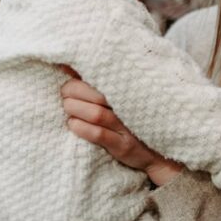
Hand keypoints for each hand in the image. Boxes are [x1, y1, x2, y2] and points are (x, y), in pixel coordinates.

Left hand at [60, 77, 182, 185]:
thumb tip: (66, 67)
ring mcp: (126, 127)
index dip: (79, 79)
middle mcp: (128, 108)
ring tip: (67, 108)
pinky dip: (82, 128)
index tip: (67, 81)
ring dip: (76, 109)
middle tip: (65, 95)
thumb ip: (95, 85)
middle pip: (97, 95)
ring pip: (96, 115)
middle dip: (74, 92)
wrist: (156, 153)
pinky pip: (99, 135)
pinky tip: (73, 124)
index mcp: (127, 93)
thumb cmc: (130, 122)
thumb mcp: (118, 101)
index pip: (101, 79)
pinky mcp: (123, 145)